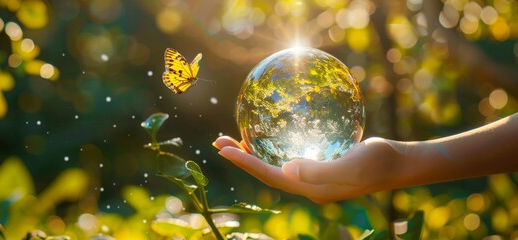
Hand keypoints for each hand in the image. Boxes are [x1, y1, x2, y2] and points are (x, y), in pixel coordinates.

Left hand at [212, 136, 406, 202]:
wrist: (398, 164)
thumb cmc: (378, 162)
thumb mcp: (352, 165)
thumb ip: (320, 171)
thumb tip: (286, 169)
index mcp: (310, 188)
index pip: (270, 176)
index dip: (245, 163)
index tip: (223, 149)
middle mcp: (308, 185)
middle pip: (267, 172)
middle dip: (241, 158)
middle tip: (219, 142)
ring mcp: (314, 176)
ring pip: (276, 164)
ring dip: (254, 152)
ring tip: (235, 139)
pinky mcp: (321, 165)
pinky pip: (290, 156)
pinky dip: (274, 145)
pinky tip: (272, 132)